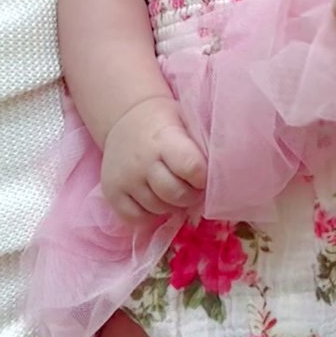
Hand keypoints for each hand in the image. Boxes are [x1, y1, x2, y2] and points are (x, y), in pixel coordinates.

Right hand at [100, 97, 205, 228]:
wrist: (125, 118)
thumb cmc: (165, 122)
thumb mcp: (186, 121)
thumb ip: (201, 145)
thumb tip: (223, 172)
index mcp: (165, 139)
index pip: (191, 168)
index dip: (202, 177)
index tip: (203, 176)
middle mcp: (143, 161)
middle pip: (175, 194)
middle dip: (190, 196)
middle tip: (191, 188)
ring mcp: (125, 178)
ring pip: (157, 208)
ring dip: (171, 205)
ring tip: (173, 190)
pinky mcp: (111, 192)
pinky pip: (135, 218)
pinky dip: (149, 215)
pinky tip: (154, 199)